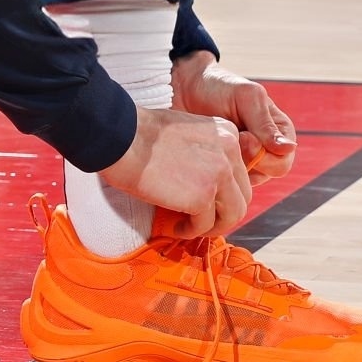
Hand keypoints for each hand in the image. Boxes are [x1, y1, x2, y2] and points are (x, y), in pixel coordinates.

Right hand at [98, 105, 252, 238]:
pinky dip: (191, 230)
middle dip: (224, 212)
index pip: (240, 173)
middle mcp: (230, 152)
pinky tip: (176, 227)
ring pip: (232, 214)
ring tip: (192, 226)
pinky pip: (205, 225)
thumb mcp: (186, 131)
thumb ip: (205, 150)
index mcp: (227, 133)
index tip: (208, 200)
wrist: (120, 137)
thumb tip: (207, 179)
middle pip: (242, 196)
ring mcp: (219, 175)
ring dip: (213, 226)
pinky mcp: (202, 196)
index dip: (225, 191)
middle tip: (202, 219)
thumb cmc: (141, 132)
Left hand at [171, 54, 297, 184]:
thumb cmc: (218, 87)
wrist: (183, 88)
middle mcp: (267, 149)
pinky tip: (208, 151)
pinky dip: (219, 169)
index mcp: (279, 131)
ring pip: (248, 181)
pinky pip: (228, 181)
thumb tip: (289, 148)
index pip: (283, 162)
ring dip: (232, 164)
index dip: (264, 155)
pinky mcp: (226, 166)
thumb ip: (265, 123)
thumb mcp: (245, 97)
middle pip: (265, 176)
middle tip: (228, 140)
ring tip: (216, 142)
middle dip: (247, 159)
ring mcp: (246, 160)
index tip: (243, 136)